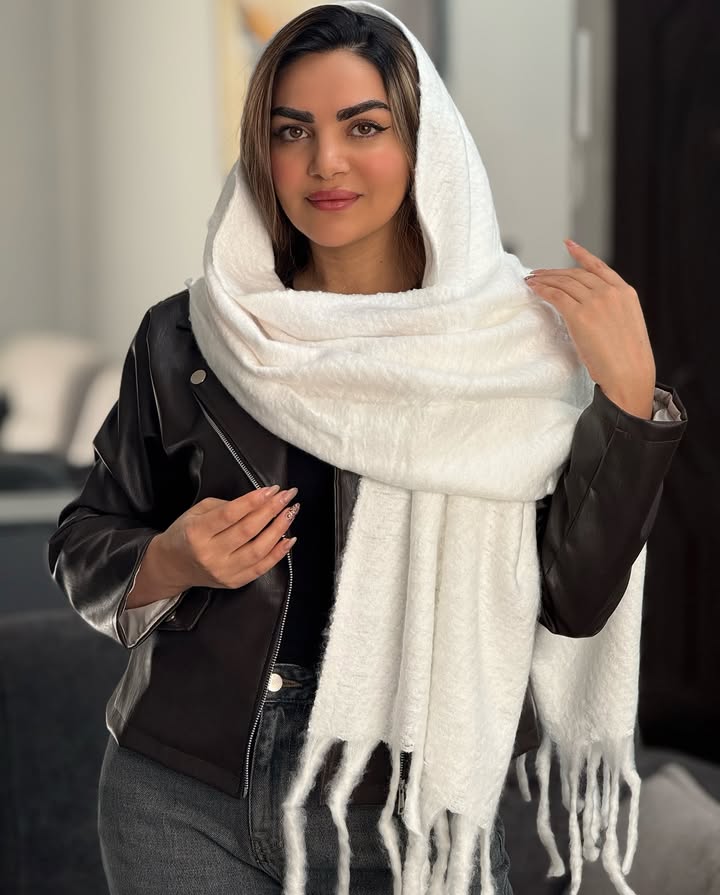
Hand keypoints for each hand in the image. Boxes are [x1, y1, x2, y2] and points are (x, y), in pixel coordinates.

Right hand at [154, 485, 300, 591]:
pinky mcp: (234, 582)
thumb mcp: (196, 512)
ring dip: (279, 529)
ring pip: (259, 549)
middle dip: (272, 510)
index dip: (254, 501)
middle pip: (248, 530)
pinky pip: (262, 568)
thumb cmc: (186, 534)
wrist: (173, 566)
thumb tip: (258, 501)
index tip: (272, 489)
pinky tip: (288, 538)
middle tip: (287, 495)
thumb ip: (225, 506)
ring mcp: (223, 571)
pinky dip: (279, 553)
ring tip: (290, 512)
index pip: (230, 515)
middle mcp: (210, 554)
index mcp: (196, 532)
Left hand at [525, 240, 655, 417]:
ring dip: (544, 279)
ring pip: (564, 283)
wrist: (630, 374)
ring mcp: (595, 302)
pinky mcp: (580, 315)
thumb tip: (590, 310)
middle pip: (576, 274)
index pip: (599, 267)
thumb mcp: (625, 325)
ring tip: (531, 280)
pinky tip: (533, 288)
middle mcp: (610, 292)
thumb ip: (611, 311)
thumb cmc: (628, 359)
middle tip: (537, 273)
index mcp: (626, 292)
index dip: (581, 254)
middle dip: (554, 272)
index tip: (568, 244)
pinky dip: (542, 290)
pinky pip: (555, 296)